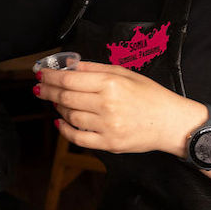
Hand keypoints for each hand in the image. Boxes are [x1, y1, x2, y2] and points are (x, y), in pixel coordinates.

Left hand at [36, 61, 202, 156]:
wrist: (170, 123)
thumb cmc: (150, 95)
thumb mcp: (125, 73)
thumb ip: (95, 69)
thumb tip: (71, 66)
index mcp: (111, 84)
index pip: (69, 80)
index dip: (51, 77)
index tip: (41, 74)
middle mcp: (107, 105)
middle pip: (66, 98)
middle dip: (47, 92)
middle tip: (39, 88)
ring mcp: (107, 126)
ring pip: (70, 116)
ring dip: (58, 108)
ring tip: (56, 102)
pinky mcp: (108, 143)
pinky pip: (78, 138)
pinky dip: (65, 130)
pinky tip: (60, 122)